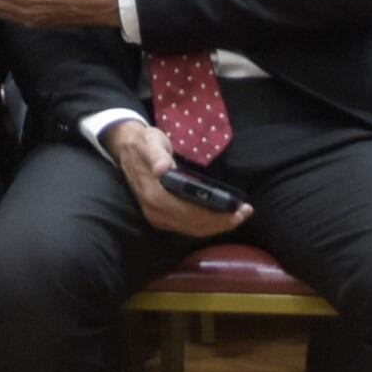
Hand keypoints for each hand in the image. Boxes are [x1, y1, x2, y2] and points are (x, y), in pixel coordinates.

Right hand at [105, 118, 245, 239]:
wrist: (126, 149)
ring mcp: (157, 217)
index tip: (238, 211)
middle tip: (245, 213)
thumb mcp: (151, 142)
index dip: (215, 216)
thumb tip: (162, 170)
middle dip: (222, 223)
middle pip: (194, 226)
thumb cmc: (143, 143)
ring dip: (216, 226)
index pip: (189, 214)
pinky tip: (220, 217)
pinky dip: (206, 224)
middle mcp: (155, 212)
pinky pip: (187, 226)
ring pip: (191, 229)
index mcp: (154, 196)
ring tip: (238, 216)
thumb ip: (157, 155)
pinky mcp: (161, 217)